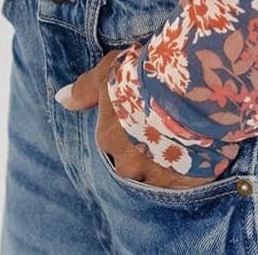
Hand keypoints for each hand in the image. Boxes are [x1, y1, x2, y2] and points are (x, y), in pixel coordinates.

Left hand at [55, 47, 238, 187]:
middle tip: (163, 129)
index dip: (129, 125)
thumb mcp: (111, 72)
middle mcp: (127, 164)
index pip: (112, 140)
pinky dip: (186, 171)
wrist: (190, 88)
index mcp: (108, 138)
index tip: (143, 114)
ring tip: (182, 141)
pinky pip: (181, 183)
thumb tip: (62, 100)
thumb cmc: (147, 75)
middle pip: (132, 162)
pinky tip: (195, 154)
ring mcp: (154, 177)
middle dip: (144, 150)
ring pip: (155, 175)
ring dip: (164, 162)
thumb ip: (86, 89)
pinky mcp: (182, 185)